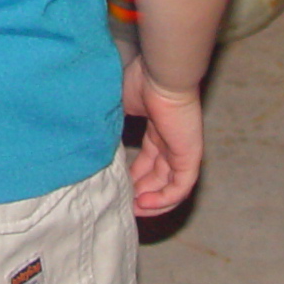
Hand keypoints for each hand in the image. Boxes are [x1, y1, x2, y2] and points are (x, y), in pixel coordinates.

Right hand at [122, 56, 203, 215]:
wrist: (161, 73)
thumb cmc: (138, 82)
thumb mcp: (117, 109)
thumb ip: (109, 129)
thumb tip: (93, 147)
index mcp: (157, 128)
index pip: (149, 160)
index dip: (133, 177)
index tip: (117, 187)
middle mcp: (171, 140)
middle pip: (158, 176)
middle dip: (140, 192)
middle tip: (123, 204)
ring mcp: (183, 148)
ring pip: (170, 186)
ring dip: (152, 201)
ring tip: (132, 210)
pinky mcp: (190, 154)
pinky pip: (180, 186)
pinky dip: (163, 199)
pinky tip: (143, 203)